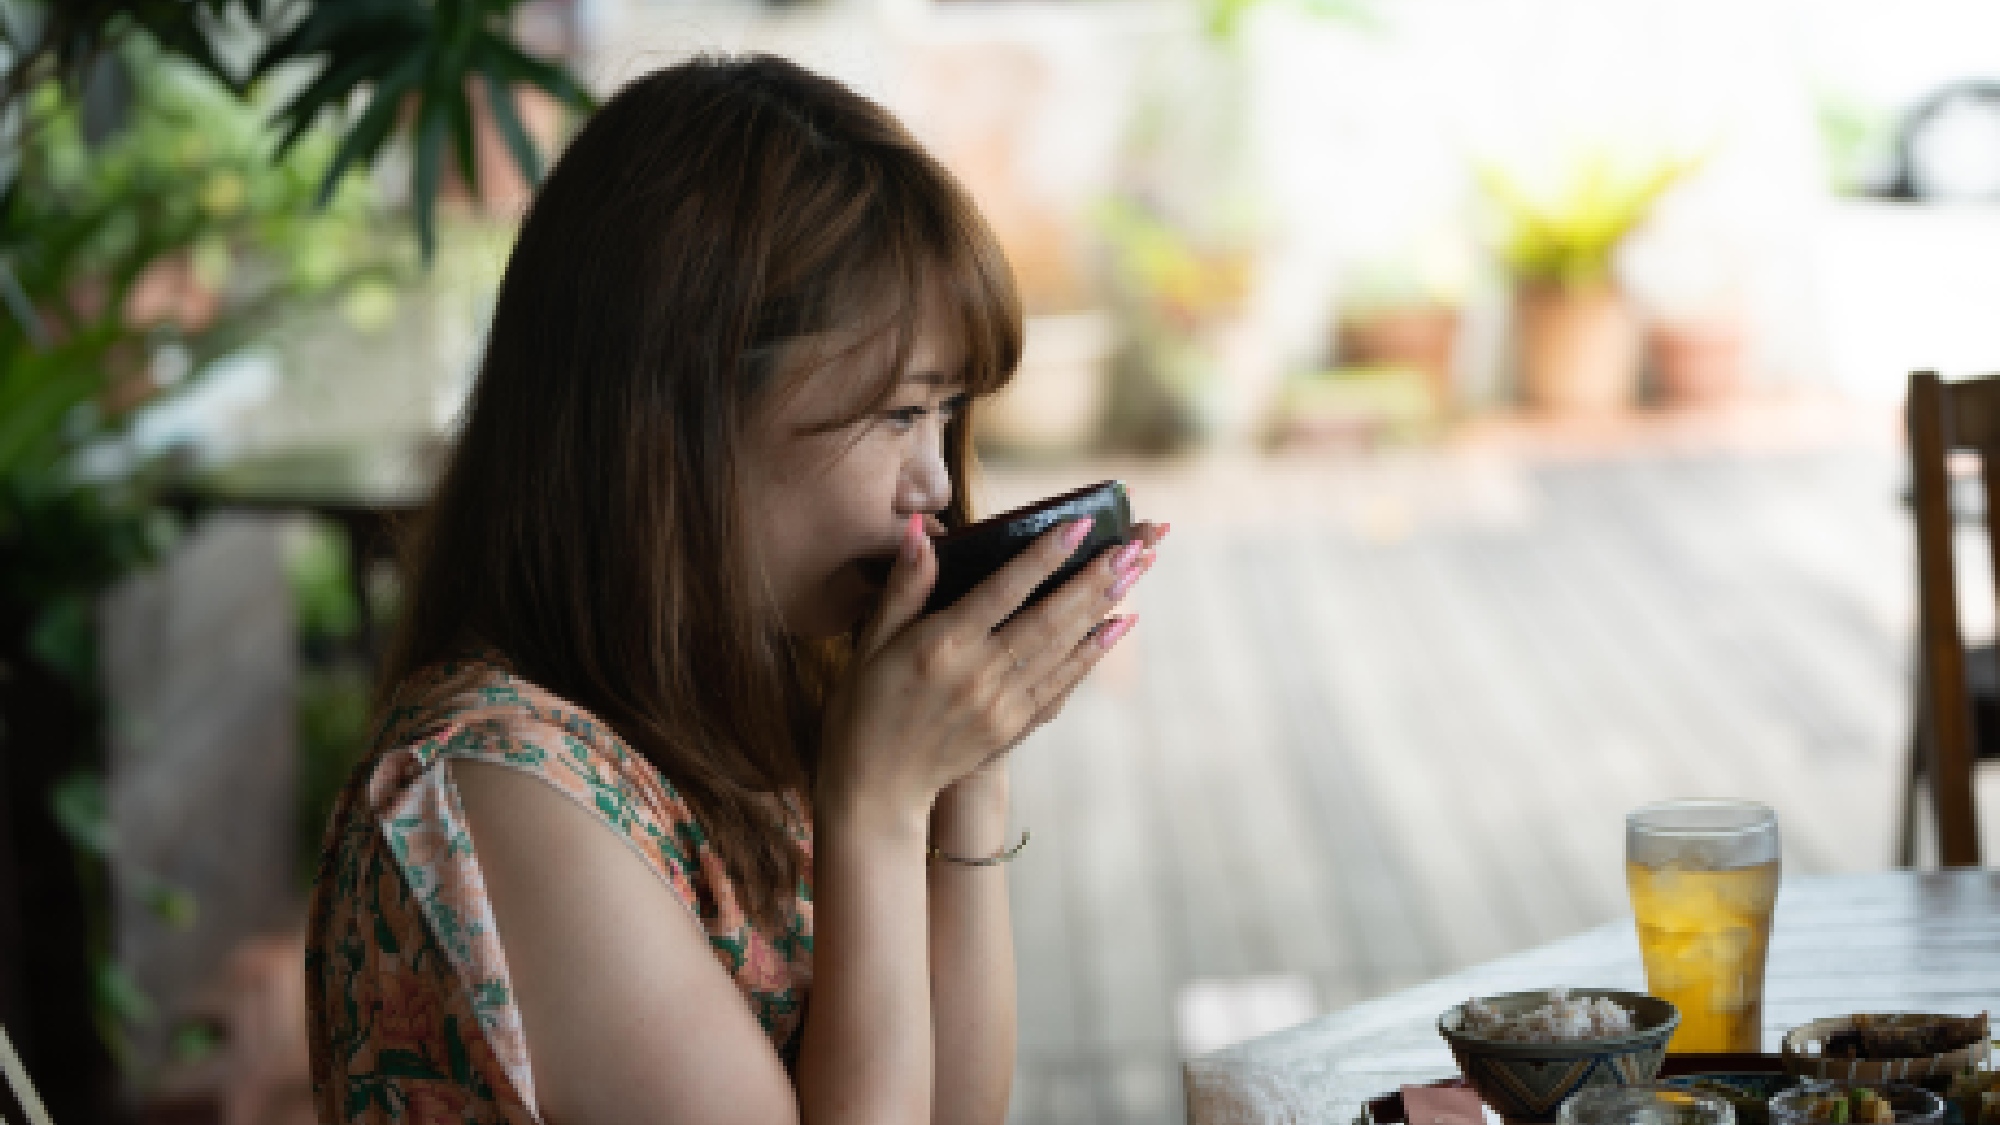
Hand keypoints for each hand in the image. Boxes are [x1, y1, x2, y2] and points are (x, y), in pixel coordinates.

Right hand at [817, 516, 1162, 828]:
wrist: (876, 786)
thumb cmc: (866, 705)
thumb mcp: (872, 641)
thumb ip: (904, 586)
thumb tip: (921, 530)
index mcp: (940, 645)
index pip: (1002, 589)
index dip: (1043, 556)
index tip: (1081, 525)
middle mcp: (977, 675)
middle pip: (1046, 618)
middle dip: (1092, 579)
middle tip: (1132, 546)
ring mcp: (1000, 706)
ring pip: (1061, 649)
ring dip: (1101, 608)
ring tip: (1135, 572)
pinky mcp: (1013, 728)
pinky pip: (1061, 684)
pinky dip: (1091, 654)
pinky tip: (1117, 627)